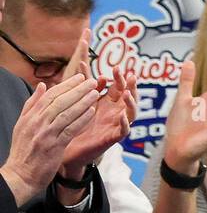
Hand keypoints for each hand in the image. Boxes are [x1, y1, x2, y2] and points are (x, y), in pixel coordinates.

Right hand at [0, 75, 98, 204]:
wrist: (20, 175)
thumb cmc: (23, 150)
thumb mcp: (22, 125)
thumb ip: (32, 104)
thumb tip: (43, 85)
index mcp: (30, 117)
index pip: (49, 96)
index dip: (66, 85)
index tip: (80, 77)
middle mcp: (37, 123)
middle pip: (60, 101)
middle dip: (77, 89)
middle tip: (93, 81)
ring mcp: (45, 134)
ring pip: (66, 113)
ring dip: (83, 102)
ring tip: (95, 93)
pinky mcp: (54, 146)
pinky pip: (70, 129)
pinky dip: (81, 119)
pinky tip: (92, 112)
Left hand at [59, 29, 136, 175]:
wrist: (68, 149)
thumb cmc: (76, 124)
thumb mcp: (81, 101)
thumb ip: (83, 85)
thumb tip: (82, 63)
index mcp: (109, 102)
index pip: (119, 86)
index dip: (120, 77)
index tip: (116, 68)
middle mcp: (116, 112)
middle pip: (130, 96)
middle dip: (131, 86)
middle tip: (129, 76)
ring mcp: (117, 124)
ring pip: (132, 112)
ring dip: (132, 103)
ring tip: (127, 94)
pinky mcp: (113, 137)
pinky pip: (124, 130)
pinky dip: (125, 123)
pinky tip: (122, 116)